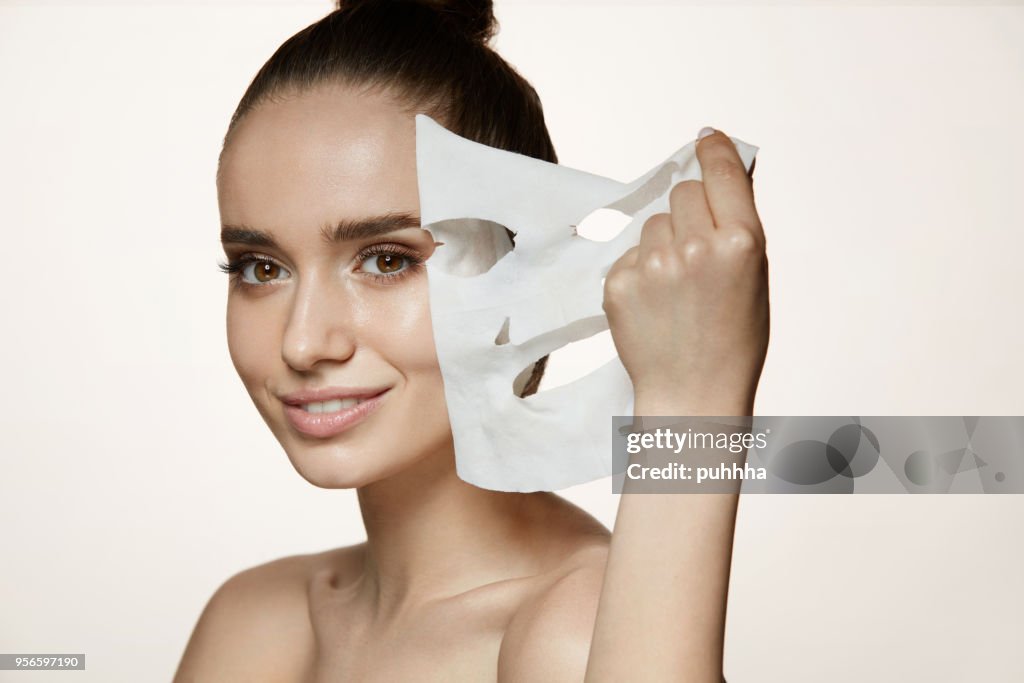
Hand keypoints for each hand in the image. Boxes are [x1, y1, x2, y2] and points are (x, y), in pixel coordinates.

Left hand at [602, 127, 768, 412]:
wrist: (693, 394)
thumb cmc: (734, 340)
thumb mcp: (756, 278)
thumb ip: (739, 225)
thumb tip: (724, 172)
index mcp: (742, 243)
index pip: (721, 172)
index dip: (713, 151)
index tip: (706, 140)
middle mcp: (696, 247)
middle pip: (684, 192)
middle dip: (692, 209)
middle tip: (698, 249)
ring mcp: (654, 265)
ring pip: (654, 222)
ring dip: (664, 241)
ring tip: (677, 287)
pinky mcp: (620, 283)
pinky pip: (630, 253)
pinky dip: (641, 270)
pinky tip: (656, 303)